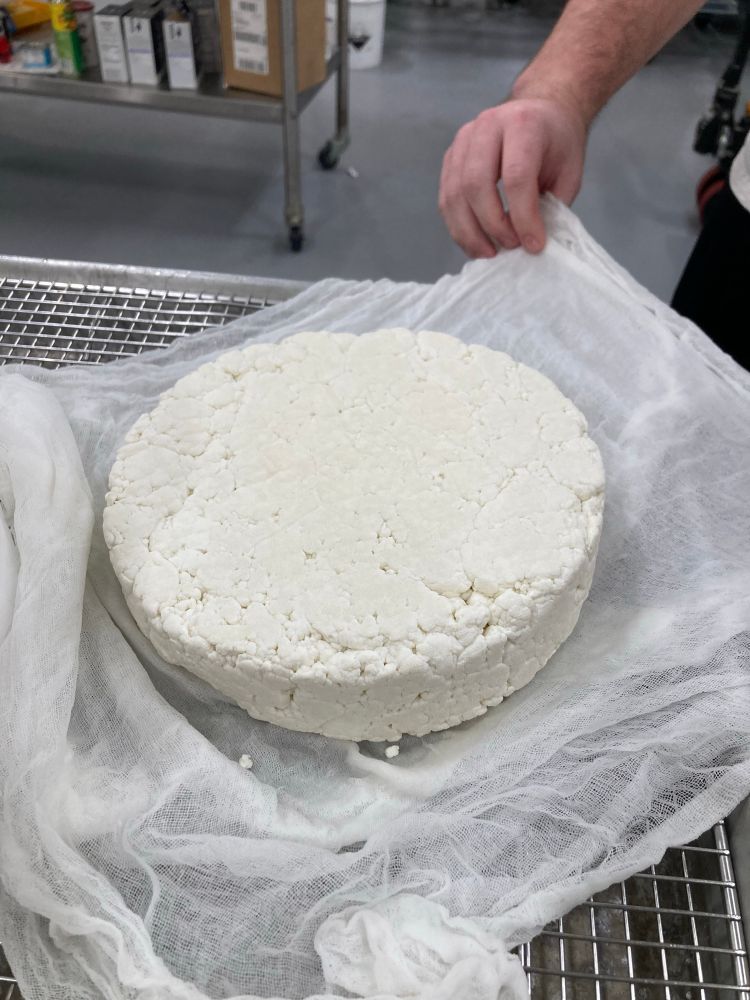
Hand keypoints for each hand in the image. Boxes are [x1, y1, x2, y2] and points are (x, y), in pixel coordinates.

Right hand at [439, 97, 587, 257]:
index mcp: (523, 123)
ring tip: (489, 253)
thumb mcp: (569, 172)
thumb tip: (530, 245)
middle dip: (492, 225)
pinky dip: (458, 227)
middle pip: (476, 184)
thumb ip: (552, 206)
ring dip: (469, 232)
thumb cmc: (557, 144)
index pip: (516, 176)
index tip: (533, 245)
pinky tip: (476, 242)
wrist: (540, 111)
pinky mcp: (450, 157)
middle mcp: (488, 126)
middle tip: (510, 247)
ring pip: (454, 194)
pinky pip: (446, 198)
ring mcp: (463, 140)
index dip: (523, 217)